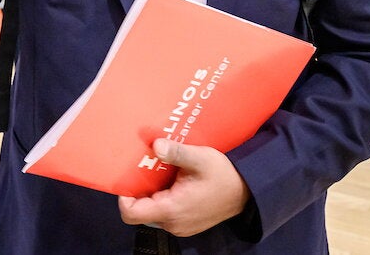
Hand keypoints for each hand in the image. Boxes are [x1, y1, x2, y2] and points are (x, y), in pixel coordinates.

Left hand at [118, 138, 250, 237]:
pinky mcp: (185, 224)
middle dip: (139, 190)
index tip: (127, 178)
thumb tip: (156, 145)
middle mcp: (172, 223)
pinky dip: (162, 198)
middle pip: (140, 211)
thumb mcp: (201, 158)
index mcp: (172, 209)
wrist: (246, 192)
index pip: (131, 213)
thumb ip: (177, 153)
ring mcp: (179, 226)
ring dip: (152, 193)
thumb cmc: (224, 176)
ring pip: (152, 211)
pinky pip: (164, 213)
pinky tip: (171, 181)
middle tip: (146, 168)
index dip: (123, 197)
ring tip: (160, 172)